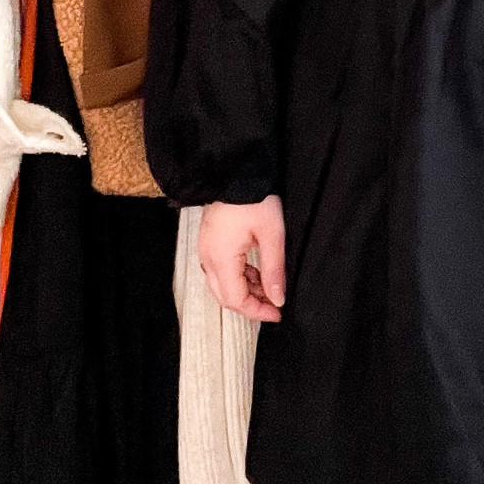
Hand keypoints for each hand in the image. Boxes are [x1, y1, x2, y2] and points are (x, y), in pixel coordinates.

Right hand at [198, 196, 286, 321]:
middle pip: (225, 296)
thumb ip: (274, 269)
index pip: (236, 300)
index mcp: (221, 258)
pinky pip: (219, 270)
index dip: (257, 311)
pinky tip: (255, 271)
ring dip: (244, 290)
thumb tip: (277, 297)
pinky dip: (237, 277)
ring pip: (221, 285)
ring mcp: (206, 249)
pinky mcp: (209, 242)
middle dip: (250, 304)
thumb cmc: (252, 197)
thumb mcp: (271, 234)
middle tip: (273, 303)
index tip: (276, 312)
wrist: (235, 171)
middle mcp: (208, 257)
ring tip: (268, 285)